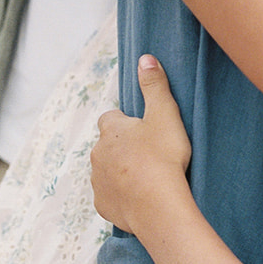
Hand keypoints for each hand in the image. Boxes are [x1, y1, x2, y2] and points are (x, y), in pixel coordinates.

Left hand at [90, 56, 191, 234]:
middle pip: (107, 145)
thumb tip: (145, 58)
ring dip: (121, 171)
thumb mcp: (165, 113)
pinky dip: (122, 196)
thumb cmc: (163, 156)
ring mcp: (98, 181)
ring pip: (107, 171)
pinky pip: (110, 197)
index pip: (111, 118)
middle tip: (149, 154)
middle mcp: (97, 154)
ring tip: (147, 177)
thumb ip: (155, 85)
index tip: (144, 129)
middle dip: (123, 148)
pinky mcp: (103, 205)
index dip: (127, 122)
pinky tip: (140, 197)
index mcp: (111, 130)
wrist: (158, 206)